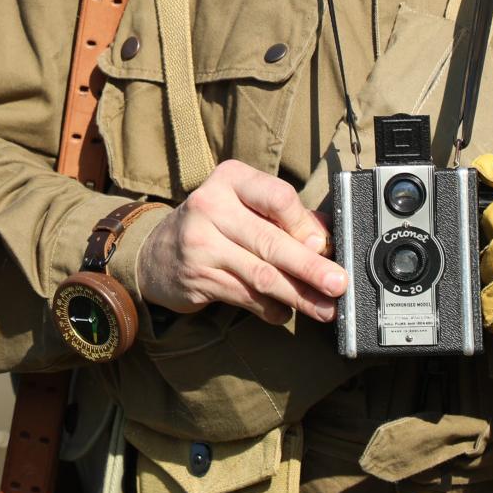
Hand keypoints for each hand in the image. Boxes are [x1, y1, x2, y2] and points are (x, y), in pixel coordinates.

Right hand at [135, 160, 343, 324]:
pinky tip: (285, 312)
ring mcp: (200, 243)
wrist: (155, 253)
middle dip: (310, 267)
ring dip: (298, 295)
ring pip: (261, 274)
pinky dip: (271, 308)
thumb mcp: (244, 207)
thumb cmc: (213, 225)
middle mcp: (211, 206)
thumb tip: (328, 238)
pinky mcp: (198, 277)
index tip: (323, 245)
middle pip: (271, 241)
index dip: (303, 224)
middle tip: (338, 284)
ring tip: (324, 309)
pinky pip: (246, 296)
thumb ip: (286, 217)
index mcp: (231, 179)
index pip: (277, 196)